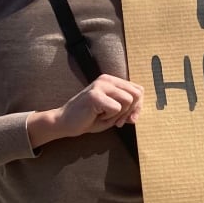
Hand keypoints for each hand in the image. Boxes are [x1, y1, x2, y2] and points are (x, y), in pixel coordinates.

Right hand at [28, 74, 142, 146]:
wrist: (65, 123)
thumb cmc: (88, 118)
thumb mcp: (112, 114)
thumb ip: (127, 110)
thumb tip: (136, 115)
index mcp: (111, 81)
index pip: (138, 90)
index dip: (137, 107)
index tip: (127, 119)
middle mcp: (106, 79)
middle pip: (136, 94)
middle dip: (131, 111)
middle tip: (118, 122)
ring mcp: (100, 85)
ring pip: (128, 101)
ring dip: (119, 115)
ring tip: (105, 117)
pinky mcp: (95, 95)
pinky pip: (117, 108)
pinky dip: (110, 117)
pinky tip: (97, 116)